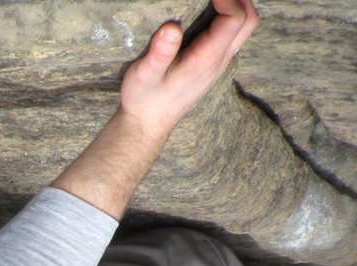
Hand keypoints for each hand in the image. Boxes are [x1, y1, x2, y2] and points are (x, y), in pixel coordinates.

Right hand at [120, 0, 259, 136]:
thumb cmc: (144, 99)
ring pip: (244, 30)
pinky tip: (211, 15)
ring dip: (237, 8)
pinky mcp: (212, 67)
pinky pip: (233, 37)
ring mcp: (218, 65)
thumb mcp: (145, 74)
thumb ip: (160, 52)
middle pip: (249, 22)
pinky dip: (230, 20)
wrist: (147, 124)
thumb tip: (172, 27)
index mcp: (206, 59)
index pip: (235, 19)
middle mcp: (219, 61)